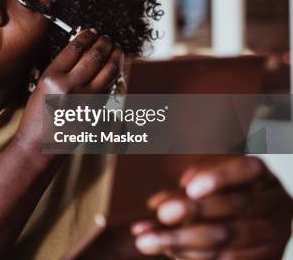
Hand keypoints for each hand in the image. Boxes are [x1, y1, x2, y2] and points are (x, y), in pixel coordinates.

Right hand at [14, 29, 123, 155]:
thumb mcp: (41, 86)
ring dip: (115, 56)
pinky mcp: (96, 110)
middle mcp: (70, 87)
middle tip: (106, 38)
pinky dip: (113, 75)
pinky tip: (113, 68)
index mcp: (52, 78)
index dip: (86, 37)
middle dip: (104, 43)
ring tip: (116, 49)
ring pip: (108, 71)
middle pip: (95, 56)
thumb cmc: (38, 115)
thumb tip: (81, 50)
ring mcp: (86, 100)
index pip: (75, 49)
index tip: (91, 31)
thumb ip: (60, 69)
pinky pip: (109, 87)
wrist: (41, 144)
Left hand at [132, 156, 292, 258]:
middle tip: (162, 214)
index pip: (247, 170)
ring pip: (228, 238)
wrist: (242, 225)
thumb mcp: (202, 184)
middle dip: (195, 211)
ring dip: (183, 240)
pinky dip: (193, 256)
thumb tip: (156, 206)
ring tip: (146, 240)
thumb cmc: (216, 196)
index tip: (189, 187)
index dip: (220, 177)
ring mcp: (272, 235)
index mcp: (261, 176)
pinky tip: (169, 250)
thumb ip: (183, 191)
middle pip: (236, 206)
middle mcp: (274, 204)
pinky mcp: (265, 258)